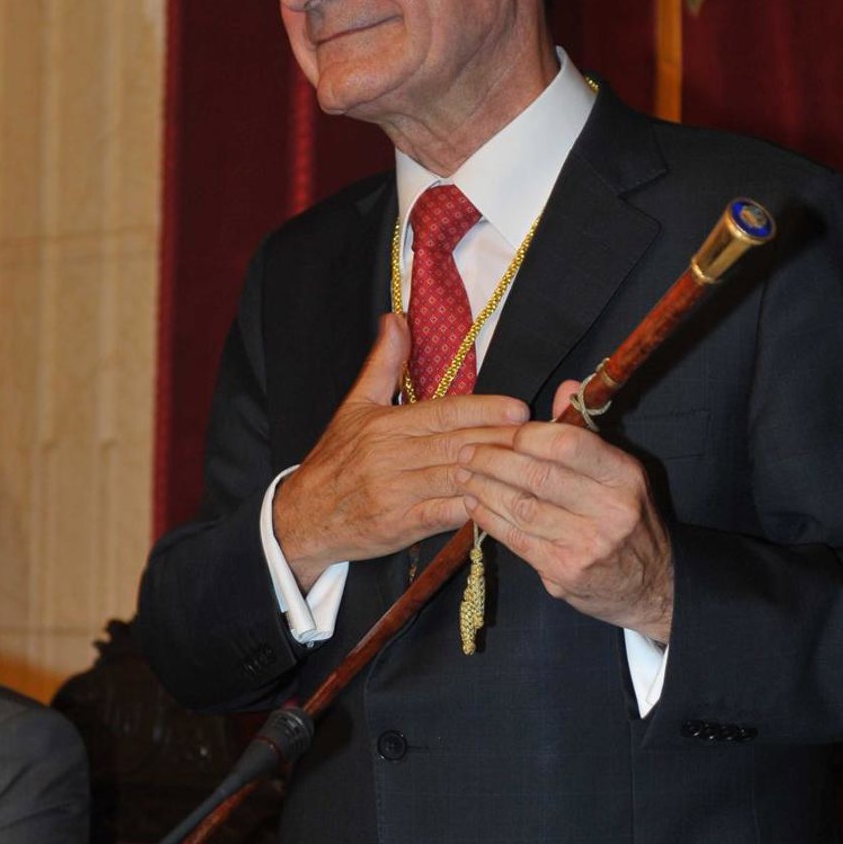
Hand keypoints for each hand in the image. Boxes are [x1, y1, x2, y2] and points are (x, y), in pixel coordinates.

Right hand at [272, 314, 528, 591]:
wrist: (302, 517)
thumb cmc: (336, 460)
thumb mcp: (355, 407)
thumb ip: (382, 364)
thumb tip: (396, 317)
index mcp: (385, 424)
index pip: (443, 413)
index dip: (483, 411)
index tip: (518, 408)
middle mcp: (391, 456)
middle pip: (457, 445)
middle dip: (501, 442)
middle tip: (541, 438)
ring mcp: (394, 492)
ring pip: (454, 479)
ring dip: (494, 475)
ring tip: (529, 469)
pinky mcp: (397, 526)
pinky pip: (441, 515)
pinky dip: (469, 510)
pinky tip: (497, 504)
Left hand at [455, 378, 673, 643]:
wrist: (650, 584)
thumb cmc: (628, 518)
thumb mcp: (619, 472)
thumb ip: (587, 433)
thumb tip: (565, 387)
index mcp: (624, 476)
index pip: (569, 445)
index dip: (529, 435)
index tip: (504, 431)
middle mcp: (610, 511)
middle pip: (538, 477)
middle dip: (493, 460)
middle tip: (465, 450)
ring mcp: (587, 546)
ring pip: (521, 508)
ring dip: (483, 488)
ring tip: (462, 473)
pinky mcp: (564, 573)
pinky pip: (517, 539)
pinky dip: (489, 519)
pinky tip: (474, 504)